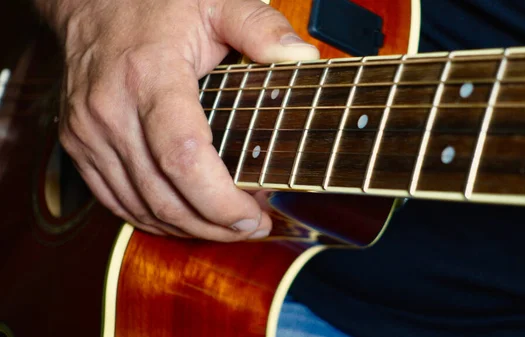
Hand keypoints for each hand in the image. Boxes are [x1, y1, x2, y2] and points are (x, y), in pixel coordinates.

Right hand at [35, 0, 318, 240]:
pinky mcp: (79, 145)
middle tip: (252, 228)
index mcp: (150, 77)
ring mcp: (89, 133)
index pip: (184, 157)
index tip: (253, 217)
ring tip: (227, 226)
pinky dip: (154, 219)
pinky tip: (186, 219)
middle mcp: (111, 111)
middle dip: (213, 225)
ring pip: (140, 207)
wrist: (92, 3)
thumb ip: (260, 27)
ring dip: (188, 228)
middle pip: (163, 196)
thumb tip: (302, 57)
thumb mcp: (216, 2)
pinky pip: (116, 201)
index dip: (220, 200)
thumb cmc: (157, 5)